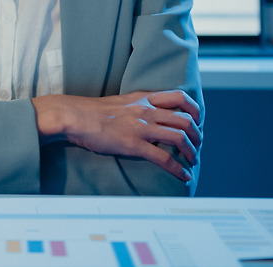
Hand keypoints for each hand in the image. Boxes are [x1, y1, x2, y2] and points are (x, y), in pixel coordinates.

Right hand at [32, 90, 200, 181]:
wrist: (75, 116)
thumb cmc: (91, 111)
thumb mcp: (119, 102)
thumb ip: (135, 107)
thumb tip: (144, 117)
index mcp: (143, 98)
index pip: (179, 96)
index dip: (194, 108)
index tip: (197, 119)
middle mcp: (147, 111)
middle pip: (185, 119)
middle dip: (196, 134)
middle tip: (197, 144)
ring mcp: (142, 128)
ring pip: (179, 137)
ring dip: (191, 151)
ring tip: (193, 160)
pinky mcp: (135, 145)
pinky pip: (163, 157)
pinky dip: (177, 168)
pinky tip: (183, 175)